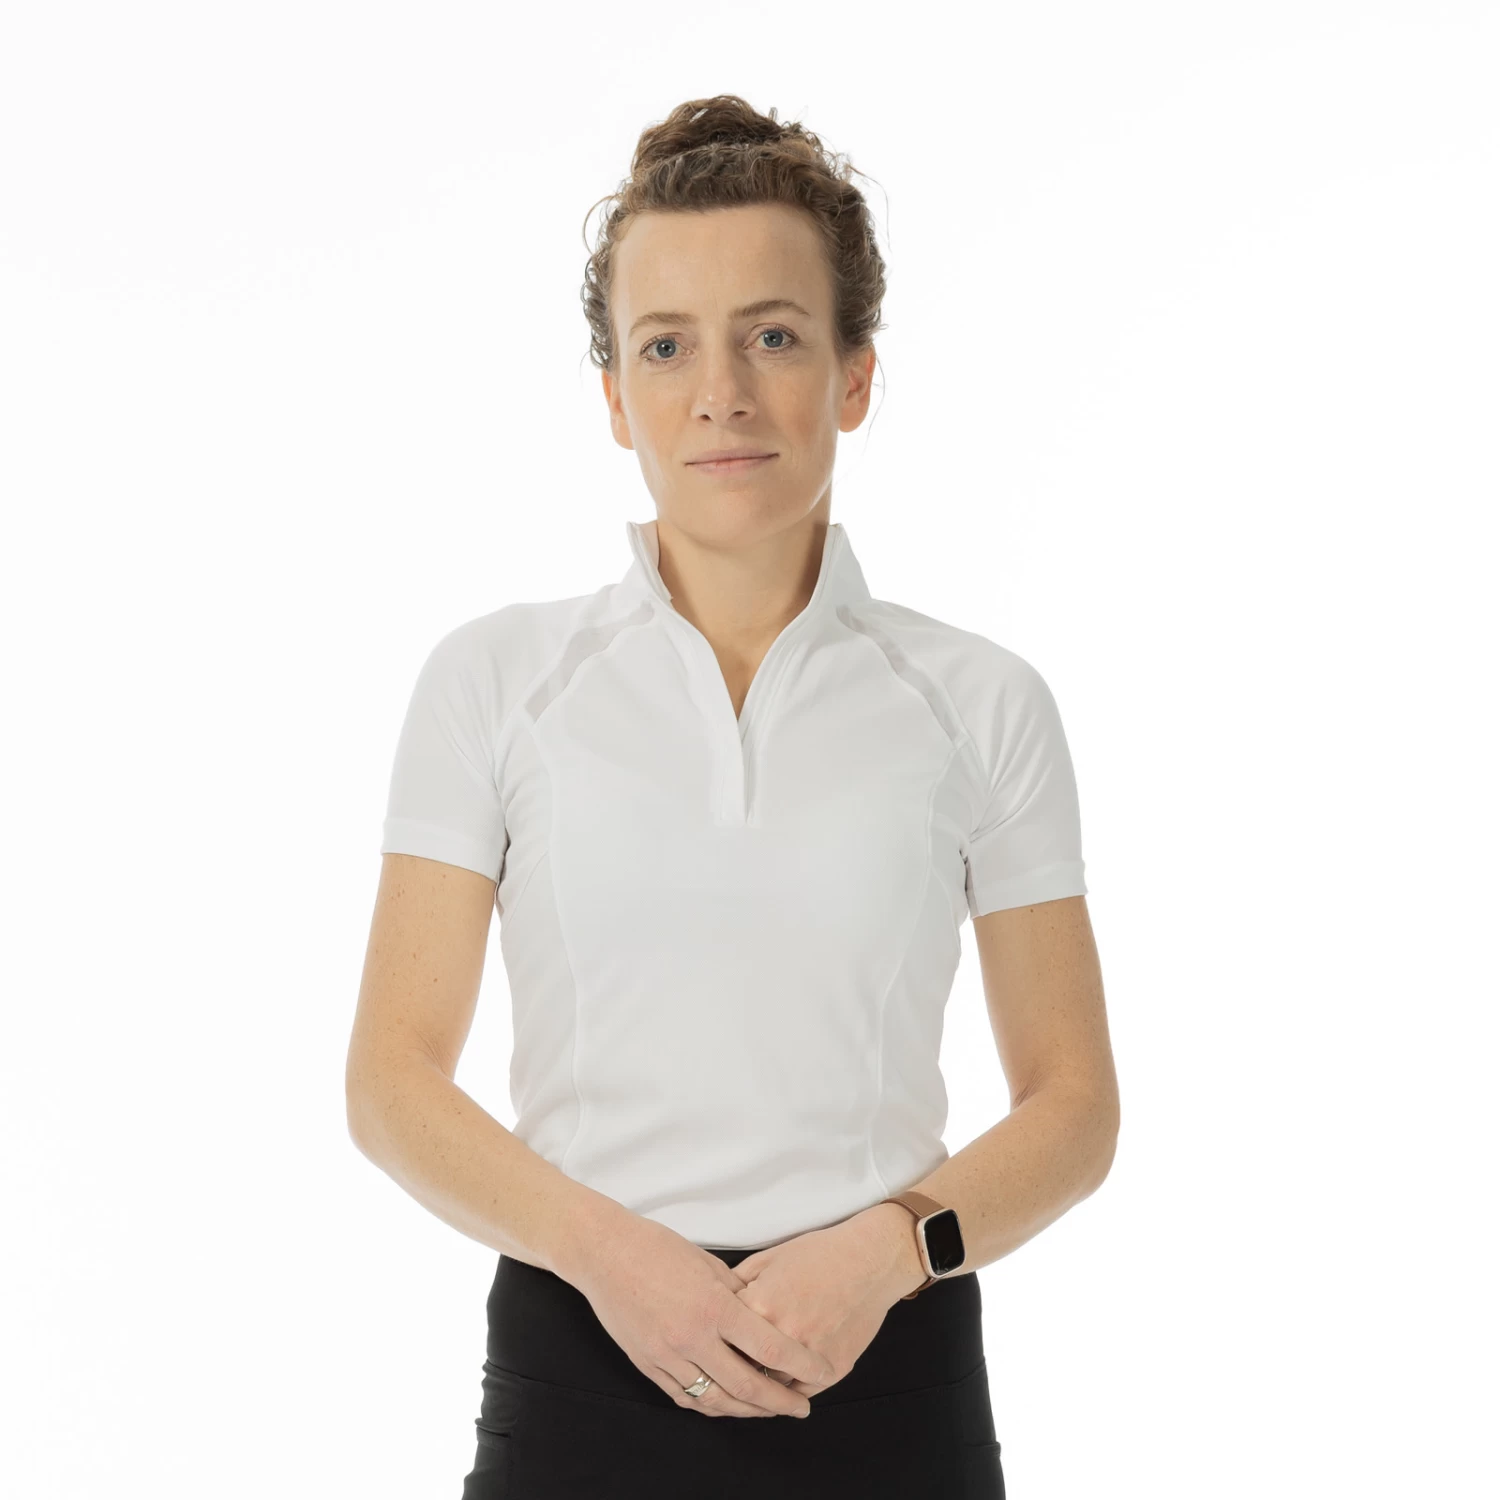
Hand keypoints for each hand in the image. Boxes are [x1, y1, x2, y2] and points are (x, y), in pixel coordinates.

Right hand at [567, 1209, 835, 1419]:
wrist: (604, 1253)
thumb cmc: (658, 1248)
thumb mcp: (709, 1264)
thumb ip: (738, 1296)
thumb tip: (765, 1320)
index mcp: (714, 1307)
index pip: (770, 1348)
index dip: (802, 1364)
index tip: (822, 1370)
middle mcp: (692, 1338)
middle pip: (746, 1386)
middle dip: (780, 1402)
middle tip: (802, 1407)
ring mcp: (667, 1356)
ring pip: (715, 1399)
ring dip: (747, 1410)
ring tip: (768, 1410)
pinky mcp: (647, 1364)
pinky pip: (685, 1396)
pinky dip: (710, 1404)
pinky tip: (726, 1404)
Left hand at [729, 1206, 919, 1399]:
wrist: (868, 1261)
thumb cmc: (818, 1254)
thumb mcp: (768, 1257)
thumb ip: (737, 1282)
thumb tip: (715, 1301)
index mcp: (759, 1306)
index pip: (723, 1337)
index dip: (719, 1337)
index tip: (717, 1340)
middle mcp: (781, 1336)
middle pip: (744, 1366)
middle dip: (737, 1363)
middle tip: (734, 1361)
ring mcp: (808, 1357)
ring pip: (772, 1385)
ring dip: (765, 1379)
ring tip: (761, 1371)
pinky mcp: (833, 1369)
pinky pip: (801, 1391)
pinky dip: (792, 1388)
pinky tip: (786, 1380)